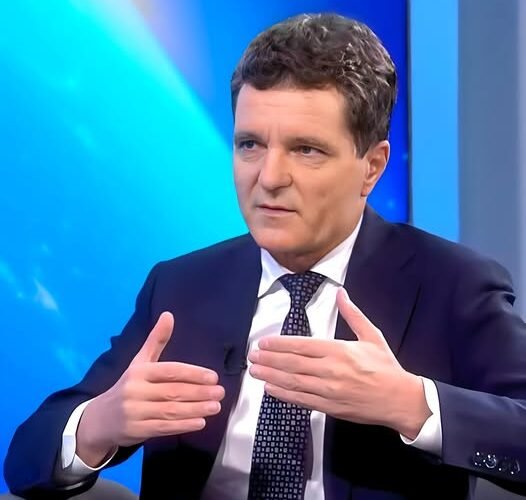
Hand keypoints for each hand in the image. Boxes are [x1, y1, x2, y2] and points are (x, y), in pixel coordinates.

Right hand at [76, 312, 224, 466]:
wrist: (100, 419)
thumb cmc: (128, 387)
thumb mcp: (139, 362)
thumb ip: (156, 340)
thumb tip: (169, 314)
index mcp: (139, 372)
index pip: (170, 371)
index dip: (193, 373)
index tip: (213, 377)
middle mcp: (135, 391)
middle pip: (173, 391)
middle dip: (199, 392)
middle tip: (220, 392)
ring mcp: (135, 412)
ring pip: (170, 411)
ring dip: (195, 409)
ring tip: (216, 406)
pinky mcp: (136, 430)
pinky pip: (163, 427)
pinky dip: (183, 425)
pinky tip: (201, 422)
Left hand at [248, 289, 429, 437]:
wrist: (400, 400)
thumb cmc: (386, 367)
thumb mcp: (372, 335)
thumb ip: (353, 314)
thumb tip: (340, 293)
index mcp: (339, 350)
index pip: (302, 345)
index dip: (279, 344)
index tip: (263, 342)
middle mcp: (330, 370)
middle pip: (292, 363)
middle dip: (269, 359)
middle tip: (252, 356)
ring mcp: (328, 390)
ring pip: (292, 382)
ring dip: (271, 375)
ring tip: (254, 370)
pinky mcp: (329, 407)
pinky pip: (301, 400)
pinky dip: (283, 394)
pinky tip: (270, 388)